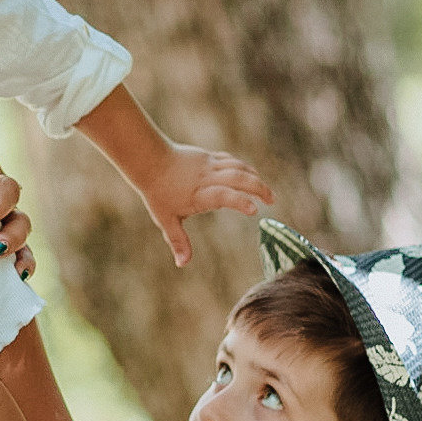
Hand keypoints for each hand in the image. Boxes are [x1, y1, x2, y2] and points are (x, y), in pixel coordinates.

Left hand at [135, 142, 273, 266]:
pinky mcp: (209, 157)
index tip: (255, 211)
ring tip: (266, 191)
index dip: (240, 202)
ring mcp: (209, 165)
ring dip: (255, 178)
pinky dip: (244, 168)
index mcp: (199, 194)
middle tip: (272, 200)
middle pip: (238, 178)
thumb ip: (178, 241)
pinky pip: (231, 160)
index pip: (223, 196)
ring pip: (238, 167)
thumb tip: (182, 264)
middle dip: (259, 188)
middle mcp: (207, 178)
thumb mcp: (166, 220)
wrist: (149, 160)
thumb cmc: (158, 193)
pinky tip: (251, 176)